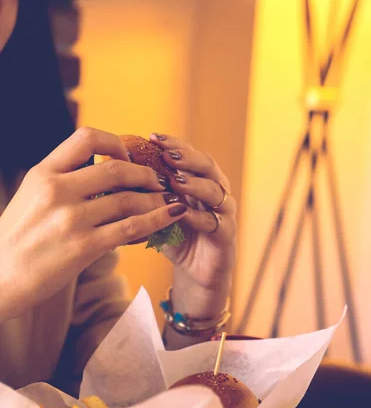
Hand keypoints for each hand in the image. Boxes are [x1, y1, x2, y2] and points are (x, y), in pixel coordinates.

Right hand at [0, 127, 186, 319]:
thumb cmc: (17, 239)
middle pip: (116, 169)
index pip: (86, 138)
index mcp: (43, 173)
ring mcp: (71, 219)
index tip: (127, 156)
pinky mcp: (84, 247)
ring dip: (156, 197)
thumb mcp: (31, 197)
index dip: (115, 143)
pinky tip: (172, 215)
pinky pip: (131, 228)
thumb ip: (62, 182)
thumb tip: (102, 174)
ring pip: (129, 199)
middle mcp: (57, 190)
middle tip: (158, 181)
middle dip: (145, 173)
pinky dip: (157, 219)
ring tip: (170, 200)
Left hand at [149, 133, 235, 296]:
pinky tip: (182, 213)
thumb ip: (140, 191)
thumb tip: (106, 169)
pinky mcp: (227, 236)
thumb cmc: (173, 235)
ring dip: (195, 185)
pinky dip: (198, 217)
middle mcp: (215, 190)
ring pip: (215, 191)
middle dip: (187, 158)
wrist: (193, 270)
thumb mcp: (154, 210)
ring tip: (176, 181)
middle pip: (207, 166)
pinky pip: (216, 222)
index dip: (173, 144)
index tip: (153, 137)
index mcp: (198, 179)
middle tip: (167, 156)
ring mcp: (224, 212)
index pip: (189, 153)